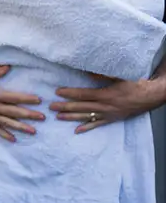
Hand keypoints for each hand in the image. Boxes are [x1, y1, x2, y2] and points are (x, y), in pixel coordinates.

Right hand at [0, 65, 44, 141]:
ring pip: (6, 122)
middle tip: (42, 117)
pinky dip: (4, 134)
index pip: (12, 97)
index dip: (26, 99)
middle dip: (28, 115)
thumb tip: (8, 68)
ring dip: (20, 127)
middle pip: (12, 112)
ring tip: (34, 131)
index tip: (39, 101)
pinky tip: (13, 139)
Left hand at [49, 75, 165, 133]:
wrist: (150, 96)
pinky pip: (97, 124)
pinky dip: (86, 127)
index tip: (57, 92)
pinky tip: (76, 130)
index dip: (69, 94)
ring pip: (87, 117)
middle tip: (51, 107)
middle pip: (81, 107)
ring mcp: (109, 114)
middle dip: (65, 107)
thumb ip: (102, 74)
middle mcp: (105, 107)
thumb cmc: (135, 83)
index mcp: (106, 94)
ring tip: (58, 117)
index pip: (83, 94)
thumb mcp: (119, 76)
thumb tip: (87, 72)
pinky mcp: (112, 119)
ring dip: (71, 117)